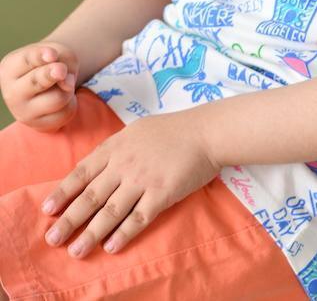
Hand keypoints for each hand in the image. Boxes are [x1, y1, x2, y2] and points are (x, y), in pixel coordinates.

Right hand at [0, 41, 79, 131]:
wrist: (47, 85)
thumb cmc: (51, 63)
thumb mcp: (58, 53)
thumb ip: (63, 62)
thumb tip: (67, 84)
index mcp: (10, 68)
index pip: (27, 61)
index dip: (41, 57)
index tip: (52, 54)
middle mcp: (12, 92)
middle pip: (38, 82)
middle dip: (52, 75)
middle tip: (61, 70)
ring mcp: (23, 112)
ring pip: (58, 98)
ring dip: (68, 88)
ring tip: (64, 84)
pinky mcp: (39, 125)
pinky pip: (66, 112)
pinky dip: (71, 102)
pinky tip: (62, 97)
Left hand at [40, 109, 220, 257]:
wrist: (205, 131)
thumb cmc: (172, 130)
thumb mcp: (136, 130)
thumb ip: (115, 149)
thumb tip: (94, 168)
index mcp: (116, 147)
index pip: (82, 172)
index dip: (63, 192)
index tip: (47, 210)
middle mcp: (124, 164)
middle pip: (91, 196)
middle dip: (69, 220)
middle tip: (52, 240)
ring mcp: (143, 180)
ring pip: (110, 212)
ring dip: (90, 234)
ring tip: (76, 251)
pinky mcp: (162, 194)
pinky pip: (138, 218)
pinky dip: (123, 234)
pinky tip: (111, 247)